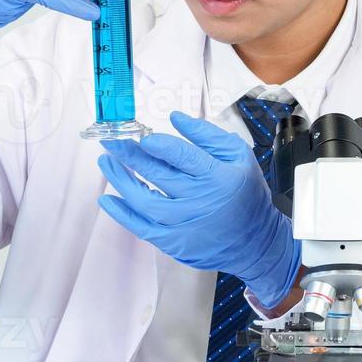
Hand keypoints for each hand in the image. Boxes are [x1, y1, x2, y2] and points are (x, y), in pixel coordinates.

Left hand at [96, 111, 300, 307]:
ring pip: (143, 200)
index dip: (157, 145)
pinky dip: (121, 213)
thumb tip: (176, 118)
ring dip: (121, 179)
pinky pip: (140, 227)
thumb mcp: (240, 156)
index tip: (143, 137)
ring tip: (106, 161)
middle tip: (112, 141)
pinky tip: (107, 198)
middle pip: (157, 174)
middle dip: (130, 155)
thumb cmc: (246, 195)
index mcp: (218, 177)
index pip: (181, 156)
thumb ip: (208, 135)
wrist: (255, 243)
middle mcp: (199, 201)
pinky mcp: (173, 242)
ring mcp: (184, 224)